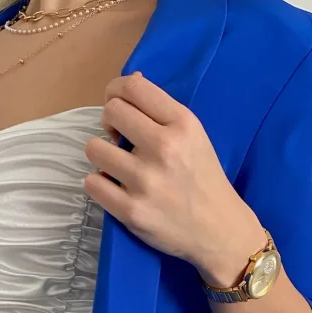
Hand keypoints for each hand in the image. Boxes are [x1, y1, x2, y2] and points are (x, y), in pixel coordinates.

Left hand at [83, 72, 266, 284]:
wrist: (219, 231)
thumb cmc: (203, 179)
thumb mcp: (194, 136)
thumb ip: (161, 110)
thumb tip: (130, 81)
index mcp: (183, 124)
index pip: (133, 87)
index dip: (116, 91)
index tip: (118, 105)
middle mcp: (164, 148)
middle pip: (110, 112)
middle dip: (110, 123)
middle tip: (119, 139)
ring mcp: (146, 181)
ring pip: (94, 148)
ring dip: (102, 155)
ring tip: (119, 166)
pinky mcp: (131, 210)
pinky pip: (92, 183)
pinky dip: (100, 184)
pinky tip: (116, 188)